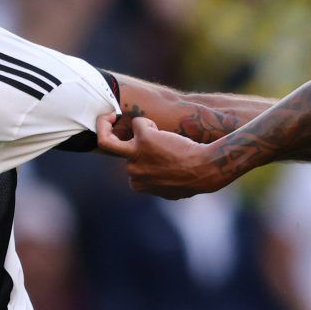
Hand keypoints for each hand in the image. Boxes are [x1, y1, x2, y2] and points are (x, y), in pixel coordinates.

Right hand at [93, 111, 226, 198]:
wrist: (203, 170)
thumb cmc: (192, 179)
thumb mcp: (170, 188)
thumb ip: (157, 182)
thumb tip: (158, 179)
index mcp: (136, 184)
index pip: (130, 166)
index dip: (142, 158)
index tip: (155, 154)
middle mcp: (132, 171)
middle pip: (120, 152)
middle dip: (126, 141)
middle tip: (114, 126)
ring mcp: (135, 155)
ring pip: (107, 139)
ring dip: (122, 129)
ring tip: (124, 121)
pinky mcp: (143, 139)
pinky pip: (137, 123)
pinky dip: (147, 123)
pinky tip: (161, 130)